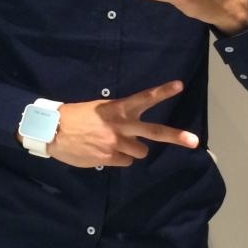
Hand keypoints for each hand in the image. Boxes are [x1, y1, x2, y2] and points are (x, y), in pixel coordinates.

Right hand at [47, 80, 198, 167]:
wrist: (52, 131)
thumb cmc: (75, 117)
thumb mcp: (98, 109)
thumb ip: (117, 117)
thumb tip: (129, 129)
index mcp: (117, 108)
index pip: (144, 98)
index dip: (163, 91)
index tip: (180, 85)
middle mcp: (121, 125)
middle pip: (155, 131)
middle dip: (177, 137)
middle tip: (194, 141)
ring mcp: (116, 143)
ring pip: (140, 152)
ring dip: (132, 150)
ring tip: (114, 144)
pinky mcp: (109, 158)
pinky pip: (125, 162)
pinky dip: (118, 159)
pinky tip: (103, 152)